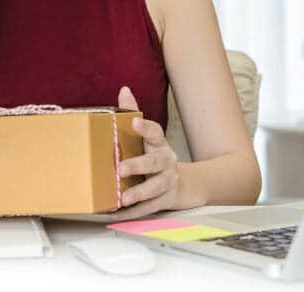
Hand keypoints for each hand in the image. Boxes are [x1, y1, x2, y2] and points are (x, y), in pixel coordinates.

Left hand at [114, 86, 178, 219]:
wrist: (184, 184)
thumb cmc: (155, 156)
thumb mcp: (147, 136)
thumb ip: (133, 112)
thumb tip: (124, 90)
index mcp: (159, 143)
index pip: (155, 132)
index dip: (145, 127)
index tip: (134, 121)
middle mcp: (166, 162)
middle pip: (155, 162)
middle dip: (138, 166)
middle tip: (120, 169)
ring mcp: (167, 182)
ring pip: (155, 188)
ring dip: (139, 193)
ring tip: (123, 198)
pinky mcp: (165, 201)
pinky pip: (149, 208)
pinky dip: (134, 213)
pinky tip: (120, 213)